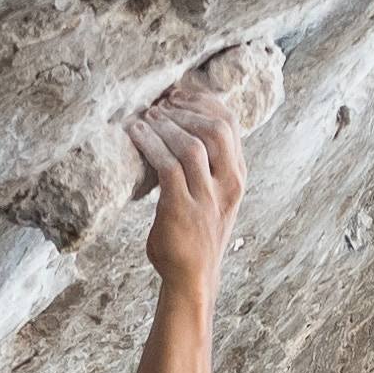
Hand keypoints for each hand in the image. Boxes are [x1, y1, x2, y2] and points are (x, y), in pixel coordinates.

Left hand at [128, 77, 246, 291]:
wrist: (192, 277)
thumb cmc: (196, 234)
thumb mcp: (213, 195)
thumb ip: (208, 167)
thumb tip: (182, 129)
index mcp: (238, 177)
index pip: (230, 124)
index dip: (203, 102)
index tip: (179, 95)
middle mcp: (228, 185)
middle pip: (217, 128)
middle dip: (186, 110)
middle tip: (161, 105)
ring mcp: (207, 198)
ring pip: (191, 145)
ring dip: (166, 125)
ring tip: (146, 117)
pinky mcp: (182, 209)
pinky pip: (168, 167)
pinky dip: (150, 144)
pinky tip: (135, 134)